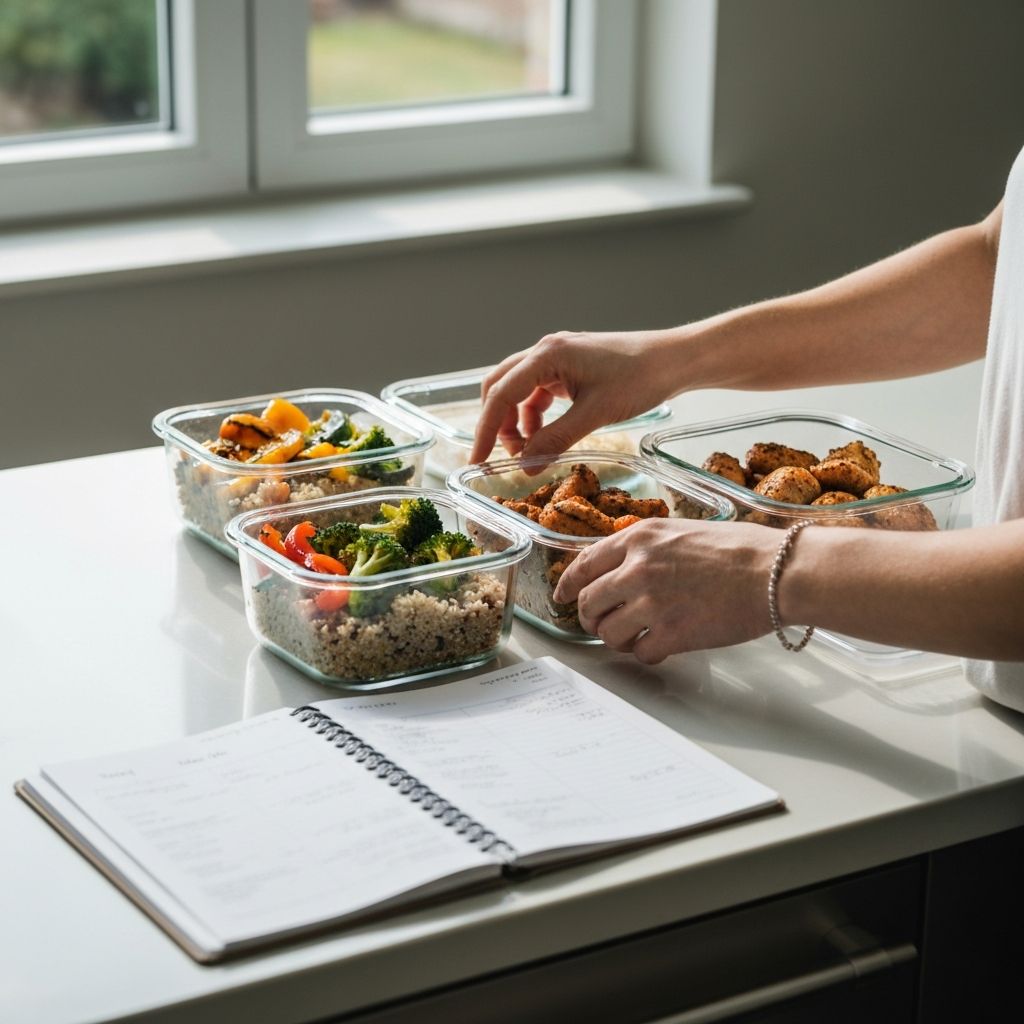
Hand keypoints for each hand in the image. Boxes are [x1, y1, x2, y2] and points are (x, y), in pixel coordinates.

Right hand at [470, 330, 677, 463]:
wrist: (672, 360)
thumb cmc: (640, 378)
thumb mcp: (595, 414)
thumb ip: (556, 439)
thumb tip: (526, 466)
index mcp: (547, 355)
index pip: (501, 394)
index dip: (485, 430)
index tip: (476, 459)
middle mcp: (545, 351)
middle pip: (500, 387)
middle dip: (496, 424)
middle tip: (500, 458)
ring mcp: (556, 358)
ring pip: (517, 392)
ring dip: (516, 422)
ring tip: (528, 451)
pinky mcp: (568, 368)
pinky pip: (537, 393)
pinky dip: (535, 417)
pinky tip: (545, 437)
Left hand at [553, 519, 778, 663]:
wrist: (777, 572)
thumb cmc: (742, 550)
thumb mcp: (682, 530)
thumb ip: (649, 548)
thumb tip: (625, 569)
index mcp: (639, 538)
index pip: (584, 564)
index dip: (568, 585)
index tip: (562, 596)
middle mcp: (638, 568)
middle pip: (587, 602)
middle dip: (591, 618)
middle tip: (602, 625)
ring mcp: (652, 602)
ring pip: (607, 632)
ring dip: (617, 639)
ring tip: (635, 637)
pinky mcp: (671, 633)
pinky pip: (639, 653)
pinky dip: (647, 653)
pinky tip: (662, 647)